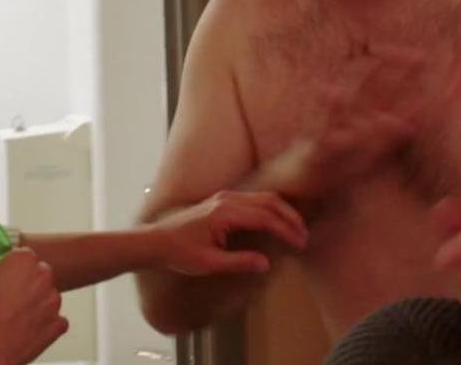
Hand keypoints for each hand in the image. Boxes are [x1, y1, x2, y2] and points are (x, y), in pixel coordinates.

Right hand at [0, 247, 67, 364]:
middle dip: (26, 286)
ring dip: (37, 305)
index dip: (11, 269)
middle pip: (38, 276)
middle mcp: (44, 277)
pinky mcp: (57, 326)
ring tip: (14, 316)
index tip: (0, 280)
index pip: (23, 257)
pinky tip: (29, 331)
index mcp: (24, 260)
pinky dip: (46, 327)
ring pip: (48, 299)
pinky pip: (57, 323)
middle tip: (5, 300)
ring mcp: (53, 303)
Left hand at [149, 190, 309, 275]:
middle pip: (269, 202)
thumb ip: (239, 262)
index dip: (286, 230)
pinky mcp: (222, 200)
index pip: (265, 218)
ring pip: (263, 198)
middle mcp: (226, 200)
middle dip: (290, 218)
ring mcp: (224, 197)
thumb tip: (265, 264)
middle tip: (303, 236)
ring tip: (295, 229)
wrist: (156, 241)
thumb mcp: (210, 264)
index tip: (299, 244)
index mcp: (225, 213)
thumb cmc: (180, 254)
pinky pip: (253, 199)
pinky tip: (277, 221)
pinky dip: (270, 209)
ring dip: (282, 212)